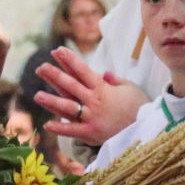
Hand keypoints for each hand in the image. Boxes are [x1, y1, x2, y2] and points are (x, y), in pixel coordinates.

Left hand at [33, 46, 149, 145]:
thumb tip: (104, 73)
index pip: (82, 70)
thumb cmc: (140, 106)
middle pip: (71, 85)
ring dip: (51, 101)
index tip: (57, 50)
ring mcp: (91, 117)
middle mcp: (94, 101)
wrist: (147, 130)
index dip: (69, 60)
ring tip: (37, 95)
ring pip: (67, 107)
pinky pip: (73, 131)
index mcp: (103, 88)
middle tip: (41, 67)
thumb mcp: (130, 88)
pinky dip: (60, 129)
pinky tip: (47, 125)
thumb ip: (115, 80)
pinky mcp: (91, 134)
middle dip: (55, 75)